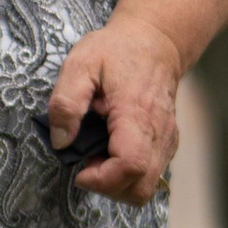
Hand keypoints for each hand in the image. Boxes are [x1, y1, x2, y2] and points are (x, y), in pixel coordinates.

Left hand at [47, 12, 180, 206]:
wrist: (155, 40)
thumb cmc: (117, 50)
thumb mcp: (80, 65)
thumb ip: (66, 103)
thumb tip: (61, 141)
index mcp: (136, 115)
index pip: (130, 167)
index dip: (101, 180)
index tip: (79, 170)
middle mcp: (159, 133)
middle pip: (141, 187)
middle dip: (108, 187)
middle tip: (87, 163)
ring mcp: (166, 140)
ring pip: (147, 186)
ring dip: (117, 183)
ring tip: (97, 155)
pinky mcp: (167, 142)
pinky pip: (150, 173)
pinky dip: (128, 174)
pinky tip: (110, 150)